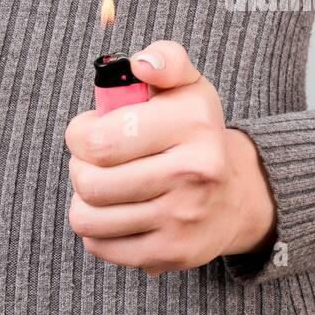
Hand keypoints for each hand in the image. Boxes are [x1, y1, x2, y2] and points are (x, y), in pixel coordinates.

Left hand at [65, 40, 276, 274]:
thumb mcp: (186, 87)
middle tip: (96, 161)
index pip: (99, 141)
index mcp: (193, 125)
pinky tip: (116, 213)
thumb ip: (166, 60)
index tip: (88, 130)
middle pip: (89, 181)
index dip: (79, 134)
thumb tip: (143, 64)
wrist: (236, 194)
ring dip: (85, 200)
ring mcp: (182, 219)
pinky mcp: (171, 253)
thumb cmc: (193, 134)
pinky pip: (99, 245)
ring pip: (86, 217)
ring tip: (104, 186)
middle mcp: (193, 174)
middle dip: (80, 167)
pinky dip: (97, 230)